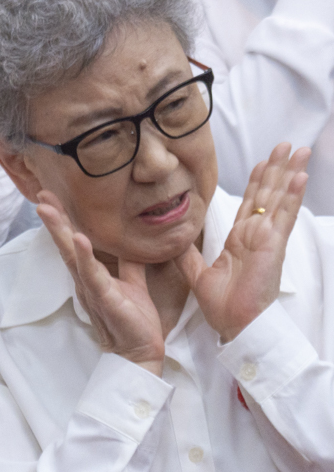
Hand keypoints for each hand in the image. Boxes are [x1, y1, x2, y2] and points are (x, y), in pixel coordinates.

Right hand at [36, 190, 166, 371]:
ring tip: (48, 209)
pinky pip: (91, 274)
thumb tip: (131, 241)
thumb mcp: (133, 283)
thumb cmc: (134, 320)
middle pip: (64, 244)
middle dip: (53, 219)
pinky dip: (84, 255)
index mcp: (90, 274)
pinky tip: (79, 238)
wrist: (140, 351)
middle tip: (41, 195)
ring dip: (59, 231)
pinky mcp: (103, 298)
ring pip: (71, 255)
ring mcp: (91, 288)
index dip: (63, 220)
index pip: (73, 241)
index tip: (51, 197)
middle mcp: (84, 279)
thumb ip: (129, 263)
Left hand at [179, 143, 311, 342]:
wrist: (235, 326)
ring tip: (298, 151)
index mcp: (240, 240)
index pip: (250, 203)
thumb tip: (172, 240)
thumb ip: (186, 255)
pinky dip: (292, 195)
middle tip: (286, 145)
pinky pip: (283, 216)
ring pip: (279, 198)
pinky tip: (299, 176)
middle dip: (277, 168)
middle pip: (268, 194)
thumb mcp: (197, 274)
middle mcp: (256, 235)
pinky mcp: (273, 245)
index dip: (257, 181)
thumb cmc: (223, 306)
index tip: (262, 161)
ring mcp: (267, 238)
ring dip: (289, 173)